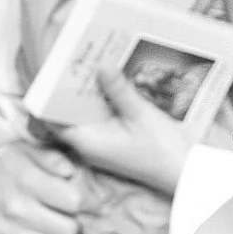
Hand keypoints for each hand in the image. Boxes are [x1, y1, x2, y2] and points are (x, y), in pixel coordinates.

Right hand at [0, 141, 85, 233]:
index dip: (79, 201)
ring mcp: (5, 233)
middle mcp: (15, 208)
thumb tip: (71, 171)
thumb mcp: (26, 150)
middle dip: (70, 223)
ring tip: (46, 227)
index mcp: (26, 180)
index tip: (71, 200)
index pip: (75, 202)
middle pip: (68, 230)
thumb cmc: (4, 168)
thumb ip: (53, 157)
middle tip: (60, 216)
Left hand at [47, 74, 190, 195]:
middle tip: (73, 61)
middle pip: (66, 114)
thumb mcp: (140, 114)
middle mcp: (88, 144)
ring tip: (90, 65)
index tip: (51, 72)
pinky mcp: (112, 140)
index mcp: (87, 141)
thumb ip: (118, 90)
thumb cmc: (162, 149)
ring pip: (83, 115)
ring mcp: (100, 143)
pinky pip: (98, 118)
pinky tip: (109, 83)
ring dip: (85, 94)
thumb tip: (100, 65)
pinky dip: (100, 102)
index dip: (47, 97)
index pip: (51, 119)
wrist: (184, 172)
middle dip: (68, 90)